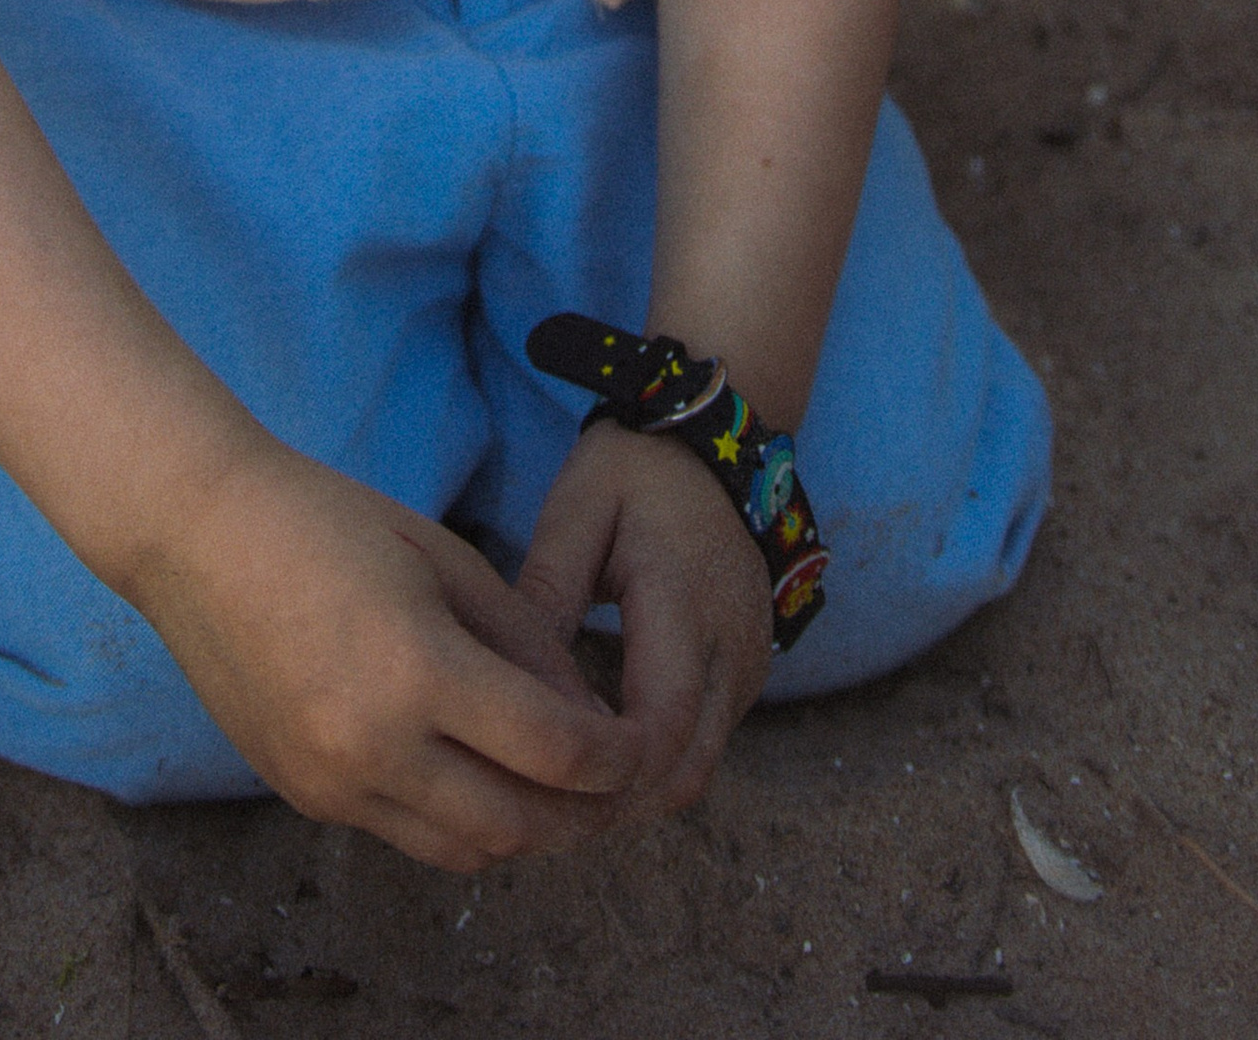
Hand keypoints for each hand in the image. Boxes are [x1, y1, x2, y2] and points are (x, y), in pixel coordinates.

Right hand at [118, 434, 641, 871]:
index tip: (638, 742)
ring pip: (463, 851)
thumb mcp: (442, 557)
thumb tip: (586, 715)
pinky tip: (469, 769)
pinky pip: (403, 832)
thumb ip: (524, 639)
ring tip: (549, 786)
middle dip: (582, 812)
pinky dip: (453, 816)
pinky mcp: (301, 795)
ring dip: (520, 828)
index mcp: (417, 671)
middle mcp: (373, 746)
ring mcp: (331, 782)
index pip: (553, 752)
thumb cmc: (323, 519)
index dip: (614, 758)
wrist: (194, 531)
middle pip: (518, 825)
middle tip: (611, 781)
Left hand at [511, 423, 773, 820]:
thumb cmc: (637, 469)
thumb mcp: (578, 508)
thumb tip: (510, 677)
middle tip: (533, 811)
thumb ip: (547, 587)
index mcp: (685, 603)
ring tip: (555, 798)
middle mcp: (730, 649)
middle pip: (684, 771)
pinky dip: (655, 769)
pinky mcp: (744, 675)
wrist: (717, 446)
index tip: (538, 780)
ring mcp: (747, 667)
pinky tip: (594, 766)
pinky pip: (704, 746)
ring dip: (634, 794)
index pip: (661, 725)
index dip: (605, 771)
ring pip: (697, 770)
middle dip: (613, 803)